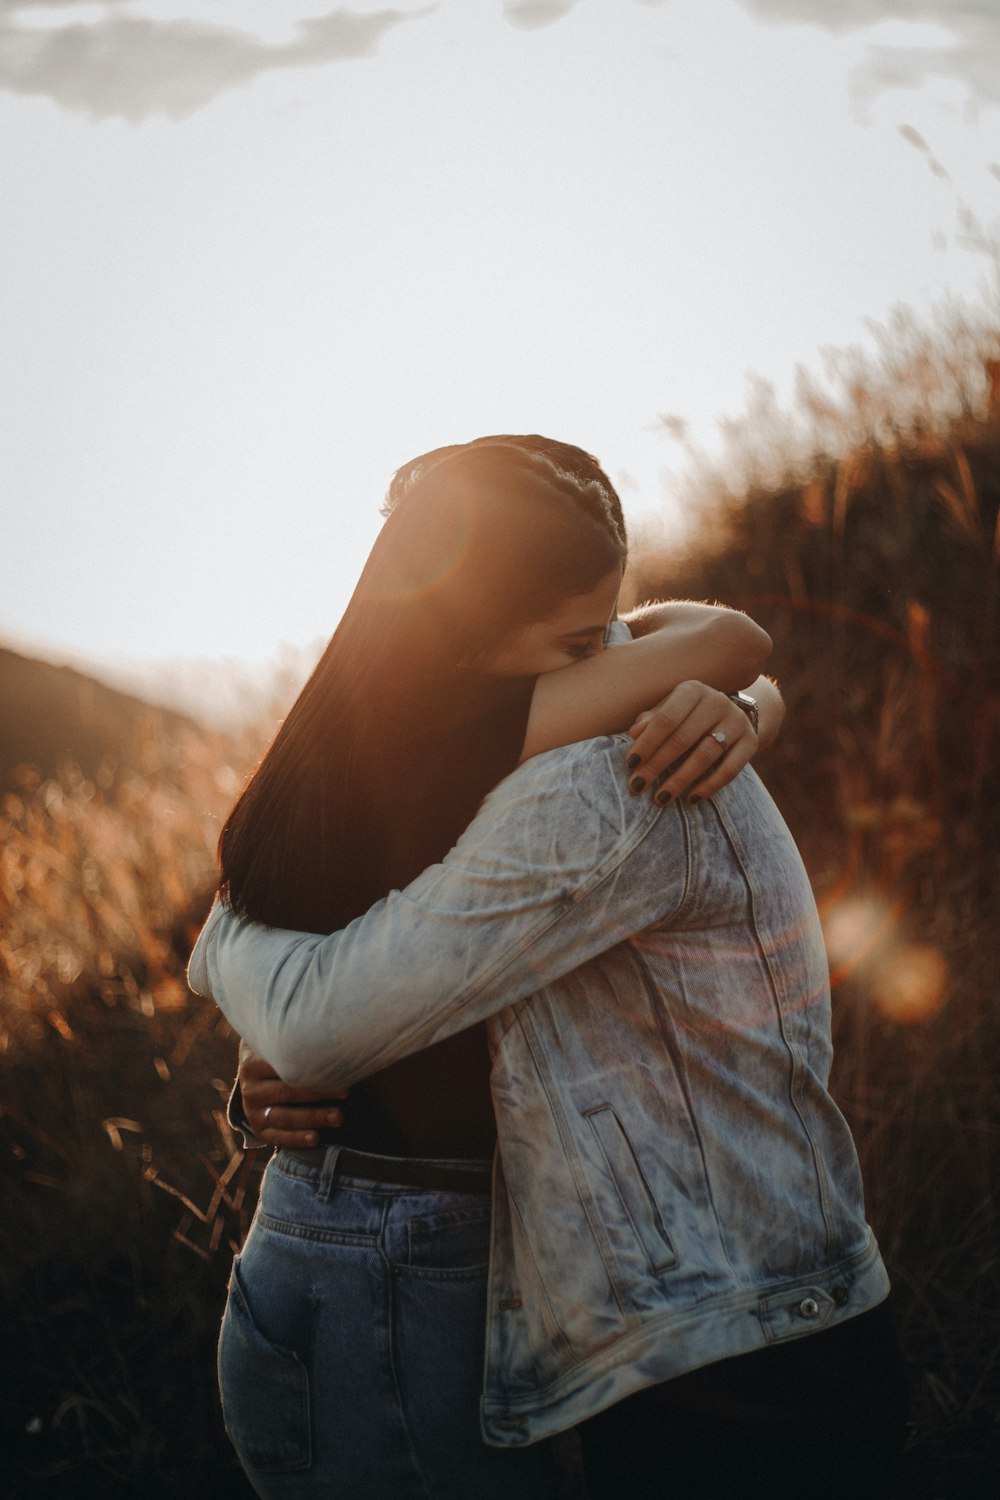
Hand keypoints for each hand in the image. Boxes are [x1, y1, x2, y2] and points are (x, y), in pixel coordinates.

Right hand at [239, 1037, 347, 1148]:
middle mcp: (248, 1087)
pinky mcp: (257, 1127)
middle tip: (345, 1092)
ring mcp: (251, 1109)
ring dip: (313, 1118)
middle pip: (287, 1091)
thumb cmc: (279, 1049)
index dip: (311, 1068)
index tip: (338, 1068)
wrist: (257, 1069)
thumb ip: (294, 1033)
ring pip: (284, 1116)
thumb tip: (332, 1026)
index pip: (284, 1067)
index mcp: (252, 1062)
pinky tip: (316, 1138)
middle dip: (318, 1093)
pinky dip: (296, 1139)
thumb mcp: (278, 1037)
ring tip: (338, 1117)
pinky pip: (276, 1137)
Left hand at [625, 681, 757, 803]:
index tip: (631, 764)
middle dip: (657, 765)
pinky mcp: (751, 742)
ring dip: (680, 780)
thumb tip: (634, 734)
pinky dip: (709, 786)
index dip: (647, 743)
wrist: (731, 716)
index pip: (666, 718)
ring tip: (661, 797)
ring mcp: (736, 721)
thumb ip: (650, 721)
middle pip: (683, 739)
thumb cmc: (688, 716)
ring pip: (705, 755)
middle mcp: (717, 702)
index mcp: (692, 690)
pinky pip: (730, 769)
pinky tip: (691, 799)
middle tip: (638, 786)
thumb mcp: (668, 711)